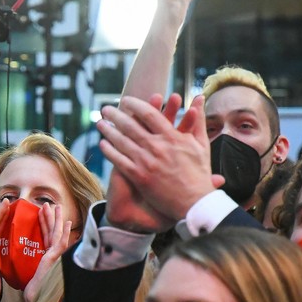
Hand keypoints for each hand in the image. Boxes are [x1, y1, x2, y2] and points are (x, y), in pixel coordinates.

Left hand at [23, 203, 71, 301]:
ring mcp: (55, 258)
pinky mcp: (54, 259)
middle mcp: (52, 258)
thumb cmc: (35, 298)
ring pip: (57, 234)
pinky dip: (63, 231)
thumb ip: (32, 271)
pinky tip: (65, 221)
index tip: (42, 215)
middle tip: (49, 205)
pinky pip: (59, 241)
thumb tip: (29, 270)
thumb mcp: (31, 279)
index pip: (45, 239)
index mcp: (45, 261)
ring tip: (54, 206)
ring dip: (56, 219)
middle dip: (50, 219)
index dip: (44, 226)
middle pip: (52, 233)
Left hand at [98, 94, 222, 222]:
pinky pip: (119, 160)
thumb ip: (198, 120)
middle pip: (131, 126)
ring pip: (122, 142)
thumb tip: (198, 98)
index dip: (135, 105)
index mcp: (173, 137)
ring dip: (108, 131)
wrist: (194, 203)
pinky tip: (102, 144)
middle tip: (105, 109)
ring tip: (100, 123)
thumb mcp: (202, 144)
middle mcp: (158, 147)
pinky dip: (109, 151)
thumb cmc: (199, 174)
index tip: (126, 100)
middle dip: (116, 115)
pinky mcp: (139, 177)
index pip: (149, 114)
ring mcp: (147, 162)